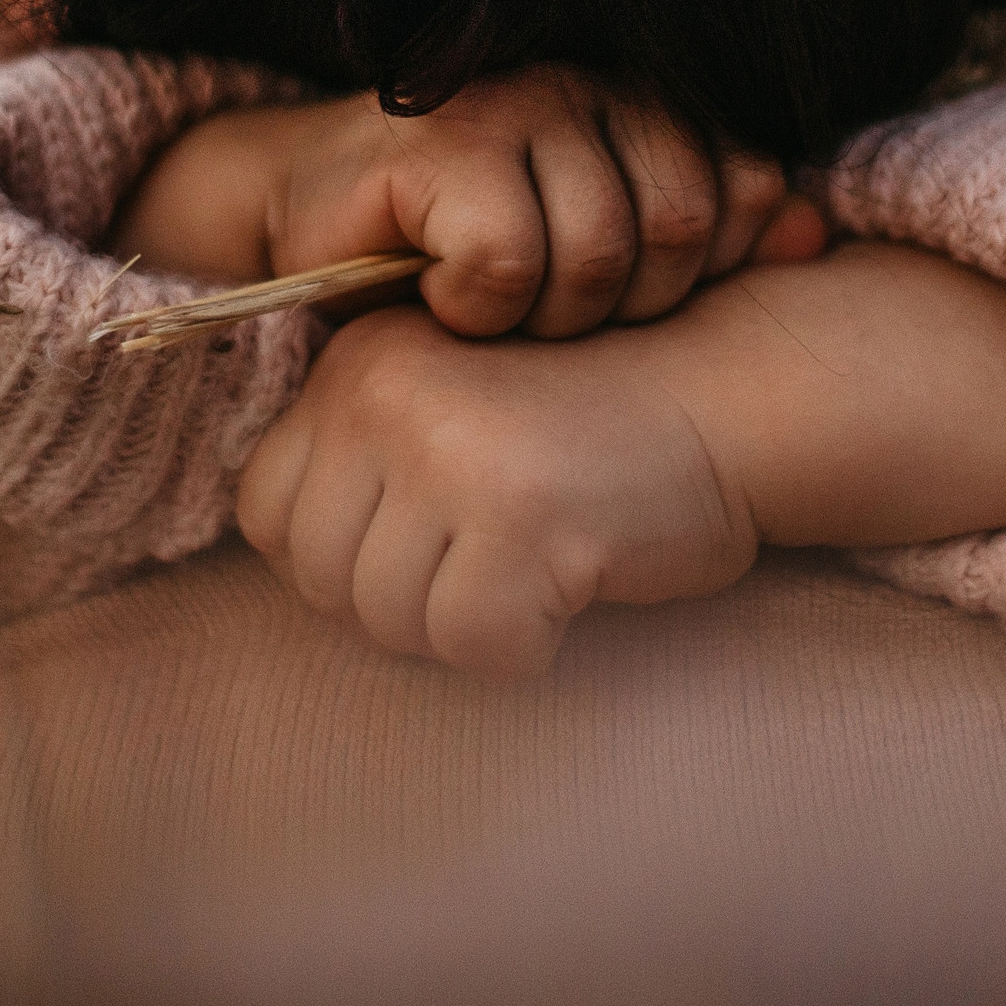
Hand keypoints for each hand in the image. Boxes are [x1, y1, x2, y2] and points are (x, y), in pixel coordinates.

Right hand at [112, 65, 826, 337]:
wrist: (309, 224)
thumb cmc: (461, 251)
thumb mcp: (599, 256)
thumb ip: (708, 242)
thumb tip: (809, 234)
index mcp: (638, 103)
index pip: (737, 188)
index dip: (698, 273)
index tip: (627, 305)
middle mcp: (585, 84)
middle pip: (676, 230)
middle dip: (619, 309)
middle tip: (546, 319)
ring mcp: (512, 102)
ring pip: (595, 252)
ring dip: (542, 318)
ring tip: (492, 309)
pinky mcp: (440, 142)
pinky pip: (506, 260)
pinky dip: (473, 308)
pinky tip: (435, 294)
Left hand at [236, 305, 759, 677]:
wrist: (738, 392)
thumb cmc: (603, 418)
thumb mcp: (456, 403)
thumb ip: (371, 461)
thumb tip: (302, 573)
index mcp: (359, 360)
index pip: (266, 508)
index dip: (340, 555)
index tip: (426, 546)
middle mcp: (384, 394)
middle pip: (318, 576)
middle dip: (401, 601)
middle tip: (493, 565)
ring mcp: (446, 453)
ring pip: (390, 620)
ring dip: (467, 623)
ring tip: (541, 562)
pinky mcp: (516, 516)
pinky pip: (473, 644)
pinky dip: (527, 645)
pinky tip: (574, 585)